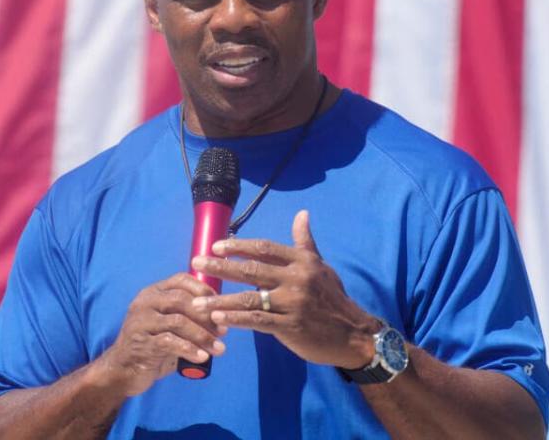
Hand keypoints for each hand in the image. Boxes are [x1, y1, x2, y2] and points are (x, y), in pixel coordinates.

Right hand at [98, 273, 227, 396]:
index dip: (203, 289)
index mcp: (153, 292)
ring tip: (218, 349)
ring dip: (202, 336)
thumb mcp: (169, 325)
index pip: (180, 280)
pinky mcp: (141, 343)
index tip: (220, 306)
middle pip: (181, 300)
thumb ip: (188, 315)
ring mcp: (140, 322)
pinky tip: (202, 357)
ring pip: (178, 321)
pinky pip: (169, 342)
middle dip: (206, 316)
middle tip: (223, 331)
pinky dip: (189, 349)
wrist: (123, 370)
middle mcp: (145, 302)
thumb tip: (222, 316)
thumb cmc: (153, 344)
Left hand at [190, 210, 379, 368]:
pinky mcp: (290, 326)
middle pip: (252, 269)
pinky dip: (236, 319)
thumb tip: (301, 213)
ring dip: (221, 299)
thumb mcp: (321, 266)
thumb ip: (305, 242)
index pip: (265, 248)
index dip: (239, 246)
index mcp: (302, 262)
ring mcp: (293, 303)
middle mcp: (297, 279)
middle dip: (221, 266)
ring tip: (198, 301)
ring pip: (250, 298)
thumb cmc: (333, 298)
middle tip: (196, 263)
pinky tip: (218, 318)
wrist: (352, 334)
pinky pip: (257, 321)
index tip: (216, 246)